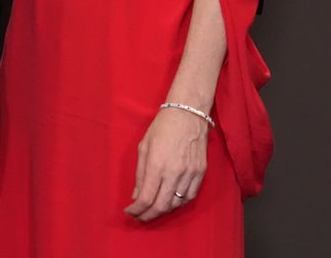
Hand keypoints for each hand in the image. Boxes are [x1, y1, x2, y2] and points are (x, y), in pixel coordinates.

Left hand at [123, 106, 208, 221]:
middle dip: (147, 215)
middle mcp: (174, 172)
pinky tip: (170, 201)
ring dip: (162, 210)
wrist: (188, 114)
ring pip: (176, 204)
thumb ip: (140, 174)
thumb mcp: (144, 147)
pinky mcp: (200, 173)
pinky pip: (189, 196)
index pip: (146, 198)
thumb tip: (137, 196)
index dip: (136, 210)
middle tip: (139, 217)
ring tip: (152, 209)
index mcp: (156, 164)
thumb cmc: (162, 127)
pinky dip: (178, 203)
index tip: (129, 211)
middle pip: (161, 206)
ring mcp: (189, 174)